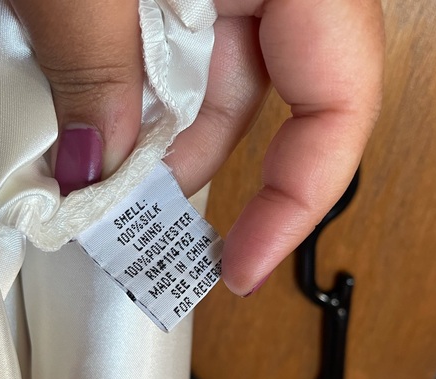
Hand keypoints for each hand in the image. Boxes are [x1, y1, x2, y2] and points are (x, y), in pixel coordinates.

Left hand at [9, 0, 383, 296]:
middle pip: (265, 107)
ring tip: (98, 177)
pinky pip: (179, 55)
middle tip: (134, 226)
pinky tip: (96, 120)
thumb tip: (95, 166)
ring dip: (154, 140)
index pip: (340, 103)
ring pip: (213, 87)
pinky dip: (137, 97)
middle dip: (193, 171)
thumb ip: (95, 62)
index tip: (242, 267)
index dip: (298, 201)